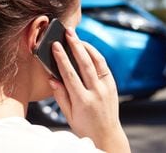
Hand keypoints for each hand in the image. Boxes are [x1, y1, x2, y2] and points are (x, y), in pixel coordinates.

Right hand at [48, 28, 129, 152]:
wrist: (107, 134)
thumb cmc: (85, 126)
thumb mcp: (69, 115)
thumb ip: (60, 96)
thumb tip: (52, 78)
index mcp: (83, 101)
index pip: (70, 75)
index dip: (62, 59)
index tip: (55, 46)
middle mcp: (97, 92)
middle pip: (85, 64)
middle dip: (75, 46)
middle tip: (68, 32)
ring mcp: (107, 88)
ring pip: (97, 62)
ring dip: (86, 47)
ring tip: (77, 37)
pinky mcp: (113, 85)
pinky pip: (104, 66)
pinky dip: (96, 55)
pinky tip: (87, 48)